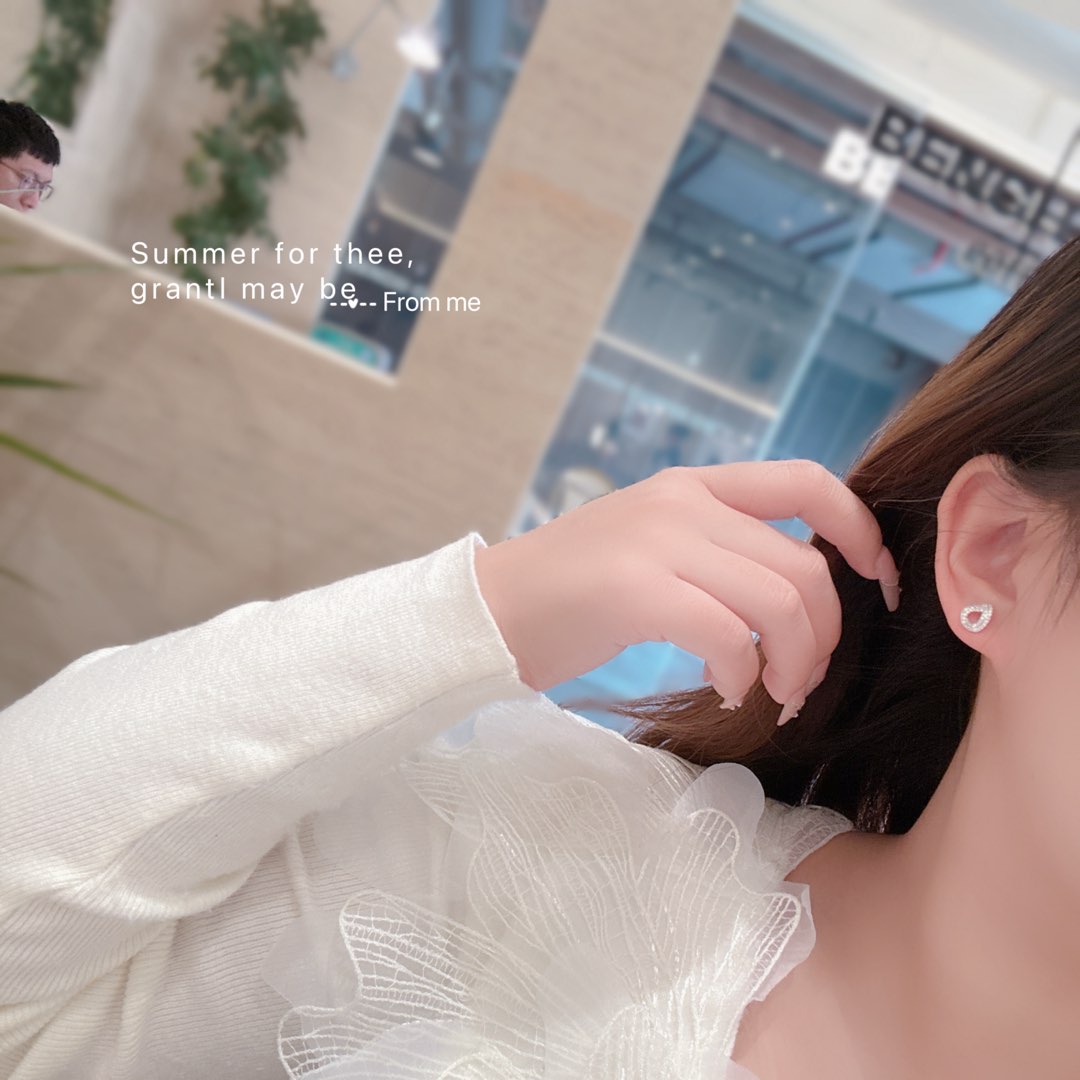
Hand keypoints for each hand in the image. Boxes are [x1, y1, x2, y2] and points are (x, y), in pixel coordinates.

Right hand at [474, 462, 899, 720]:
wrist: (487, 611)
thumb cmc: (572, 595)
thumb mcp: (651, 547)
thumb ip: (715, 549)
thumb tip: (794, 593)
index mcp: (692, 485)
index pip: (808, 480)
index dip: (860, 529)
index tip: (877, 584)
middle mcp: (681, 501)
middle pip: (806, 563)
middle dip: (826, 635)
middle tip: (801, 683)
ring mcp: (658, 539)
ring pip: (781, 600)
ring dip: (794, 662)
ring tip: (770, 693)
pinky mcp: (635, 588)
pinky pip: (730, 635)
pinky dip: (743, 675)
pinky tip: (726, 691)